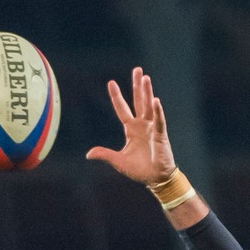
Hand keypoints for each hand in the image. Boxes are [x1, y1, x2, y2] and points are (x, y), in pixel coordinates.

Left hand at [85, 67, 177, 185]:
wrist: (155, 179)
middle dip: (138, 85)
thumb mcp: (118, 161)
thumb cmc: (139, 170)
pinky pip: (159, 121)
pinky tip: (156, 100)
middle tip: (138, 70)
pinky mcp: (161, 135)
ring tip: (146, 77)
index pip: (122, 108)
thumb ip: (105, 154)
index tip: (111, 82)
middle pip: (139, 100)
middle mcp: (142, 125)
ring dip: (147, 92)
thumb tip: (88, 154)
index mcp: (131, 129)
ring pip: (149, 106)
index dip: (117, 96)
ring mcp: (152, 128)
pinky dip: (158, 111)